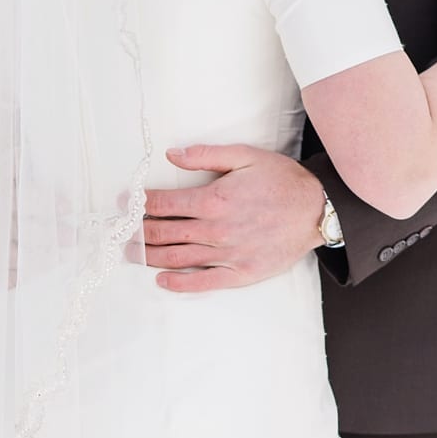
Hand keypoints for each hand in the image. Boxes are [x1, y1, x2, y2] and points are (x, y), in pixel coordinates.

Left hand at [138, 145, 325, 293]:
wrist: (319, 210)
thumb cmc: (283, 181)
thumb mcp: (246, 156)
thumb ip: (207, 155)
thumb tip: (172, 153)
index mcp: (213, 199)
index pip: (163, 203)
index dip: (139, 203)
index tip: (124, 203)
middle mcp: (215, 229)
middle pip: (162, 233)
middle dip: (135, 231)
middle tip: (117, 231)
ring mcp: (226, 254)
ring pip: (175, 258)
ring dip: (147, 257)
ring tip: (129, 253)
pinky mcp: (239, 273)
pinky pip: (202, 282)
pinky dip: (177, 283)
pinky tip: (160, 280)